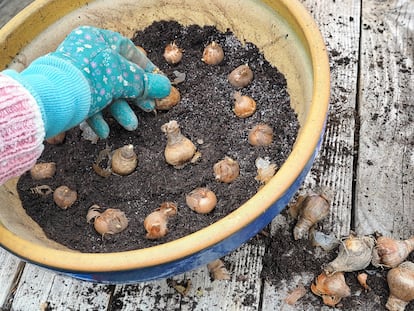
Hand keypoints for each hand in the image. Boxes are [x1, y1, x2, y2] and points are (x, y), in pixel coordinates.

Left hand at [52, 26, 170, 137]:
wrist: (53, 98)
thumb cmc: (91, 79)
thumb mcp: (124, 78)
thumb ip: (145, 83)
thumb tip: (165, 87)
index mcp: (99, 40)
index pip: (129, 51)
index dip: (146, 69)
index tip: (157, 85)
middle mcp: (87, 54)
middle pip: (119, 76)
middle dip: (135, 96)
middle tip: (147, 108)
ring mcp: (76, 74)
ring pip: (105, 93)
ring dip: (119, 111)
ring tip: (130, 126)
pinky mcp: (67, 93)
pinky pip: (88, 104)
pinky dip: (98, 118)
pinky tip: (103, 132)